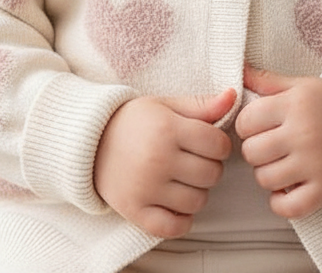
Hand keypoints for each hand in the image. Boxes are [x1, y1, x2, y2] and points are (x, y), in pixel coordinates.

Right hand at [94, 88, 234, 238]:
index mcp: (168, 129)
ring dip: (197, 192)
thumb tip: (233, 95)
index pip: (218, 144)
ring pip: (197, 201)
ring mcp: (146, 187)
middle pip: (211, 174)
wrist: (88, 141)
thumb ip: (201, 105)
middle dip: (210, 167)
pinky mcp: (135, 210)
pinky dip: (181, 220)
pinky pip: (173, 226)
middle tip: (195, 160)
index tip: (208, 143)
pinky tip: (176, 204)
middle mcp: (158, 159)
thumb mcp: (166, 105)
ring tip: (183, 179)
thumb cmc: (133, 120)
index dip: (220, 144)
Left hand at [235, 64, 321, 219]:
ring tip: (280, 163)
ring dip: (267, 174)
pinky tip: (287, 188)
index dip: (247, 125)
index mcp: (295, 105)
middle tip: (270, 145)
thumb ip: (267, 80)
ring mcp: (316, 164)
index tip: (259, 125)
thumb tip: (238, 72)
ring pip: (265, 180)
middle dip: (255, 150)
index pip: (246, 121)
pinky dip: (280, 203)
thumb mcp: (300, 85)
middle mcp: (304, 134)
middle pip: (252, 152)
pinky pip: (288, 208)